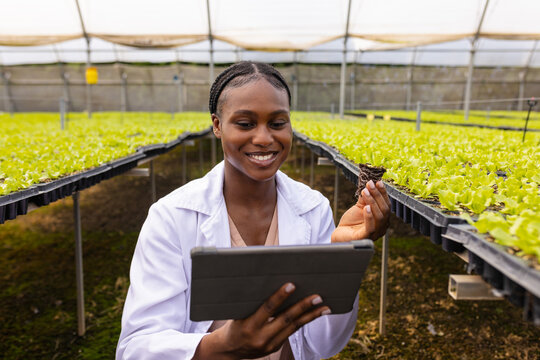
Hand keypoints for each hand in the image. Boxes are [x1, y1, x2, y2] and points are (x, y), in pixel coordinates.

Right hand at [193, 283, 330, 359]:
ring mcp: (269, 345)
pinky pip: (292, 332)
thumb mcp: (238, 312)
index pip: (267, 308)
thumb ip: (252, 300)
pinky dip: (304, 321)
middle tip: (317, 296)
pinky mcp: (275, 347)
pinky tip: (314, 313)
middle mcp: (260, 337)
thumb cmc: (233, 323)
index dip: (280, 296)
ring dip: (310, 316)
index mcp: (248, 325)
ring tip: (324, 307)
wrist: (228, 349)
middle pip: (286, 319)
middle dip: (303, 307)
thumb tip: (270, 279)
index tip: (292, 285)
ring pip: (293, 328)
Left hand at [331, 180, 390, 242]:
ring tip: (365, 192)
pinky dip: (369, 216)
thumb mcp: (359, 207)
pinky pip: (371, 228)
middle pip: (385, 210)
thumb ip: (365, 199)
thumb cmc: (351, 222)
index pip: (387, 205)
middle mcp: (382, 227)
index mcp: (382, 219)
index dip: (383, 193)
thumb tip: (369, 185)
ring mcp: (375, 234)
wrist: (339, 235)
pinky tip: (365, 207)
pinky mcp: (365, 238)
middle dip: (378, 195)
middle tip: (370, 184)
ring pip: (379, 217)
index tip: (378, 181)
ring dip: (372, 202)